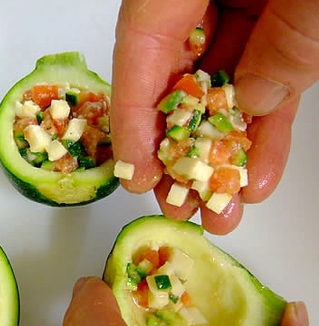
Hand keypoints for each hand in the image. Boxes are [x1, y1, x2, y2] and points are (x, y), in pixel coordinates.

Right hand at [111, 0, 318, 234]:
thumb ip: (289, 39)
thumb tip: (256, 99)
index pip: (145, 43)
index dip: (135, 113)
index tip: (138, 170)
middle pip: (177, 72)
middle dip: (178, 147)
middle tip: (177, 201)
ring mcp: (249, 3)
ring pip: (225, 85)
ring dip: (223, 151)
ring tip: (220, 207)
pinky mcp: (283, 20)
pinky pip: (270, 76)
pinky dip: (267, 125)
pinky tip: (260, 171)